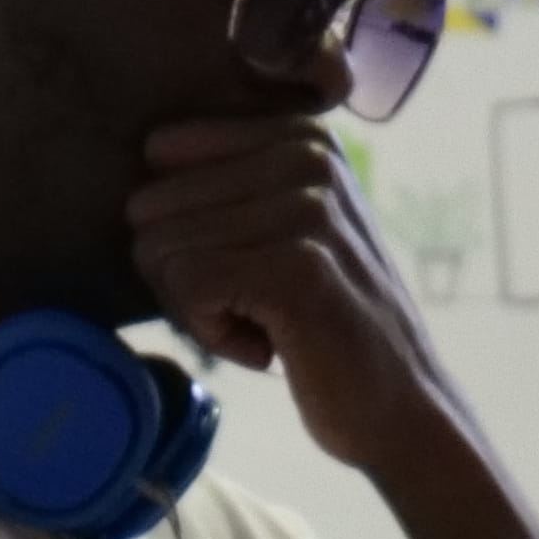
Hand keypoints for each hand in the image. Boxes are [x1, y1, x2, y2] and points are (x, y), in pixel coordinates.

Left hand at [130, 112, 465, 475]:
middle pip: (150, 207)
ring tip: (270, 323)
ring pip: (161, 251)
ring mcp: (304, 206)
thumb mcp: (281, 228)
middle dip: (183, 273)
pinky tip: (271, 346)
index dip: (181, 229)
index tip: (245, 265)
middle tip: (253, 306)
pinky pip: (187, 290)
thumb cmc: (322, 325)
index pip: (160, 157)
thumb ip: (221, 184)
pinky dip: (214, 334)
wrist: (401, 405)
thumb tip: (137, 165)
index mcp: (298, 132)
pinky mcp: (295, 266)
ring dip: (200, 310)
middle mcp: (304, 154)